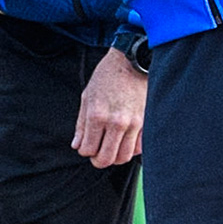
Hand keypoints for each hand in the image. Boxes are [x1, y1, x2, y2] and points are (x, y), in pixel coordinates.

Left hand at [73, 48, 145, 168]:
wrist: (131, 62)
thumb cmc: (106, 77)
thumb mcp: (87, 97)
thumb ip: (81, 124)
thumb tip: (77, 145)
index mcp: (97, 115)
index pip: (87, 149)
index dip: (84, 150)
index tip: (85, 145)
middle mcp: (116, 122)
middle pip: (105, 159)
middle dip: (97, 160)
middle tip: (96, 155)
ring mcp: (133, 124)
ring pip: (123, 157)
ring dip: (114, 157)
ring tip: (110, 149)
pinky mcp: (145, 123)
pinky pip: (138, 148)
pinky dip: (130, 150)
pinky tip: (124, 142)